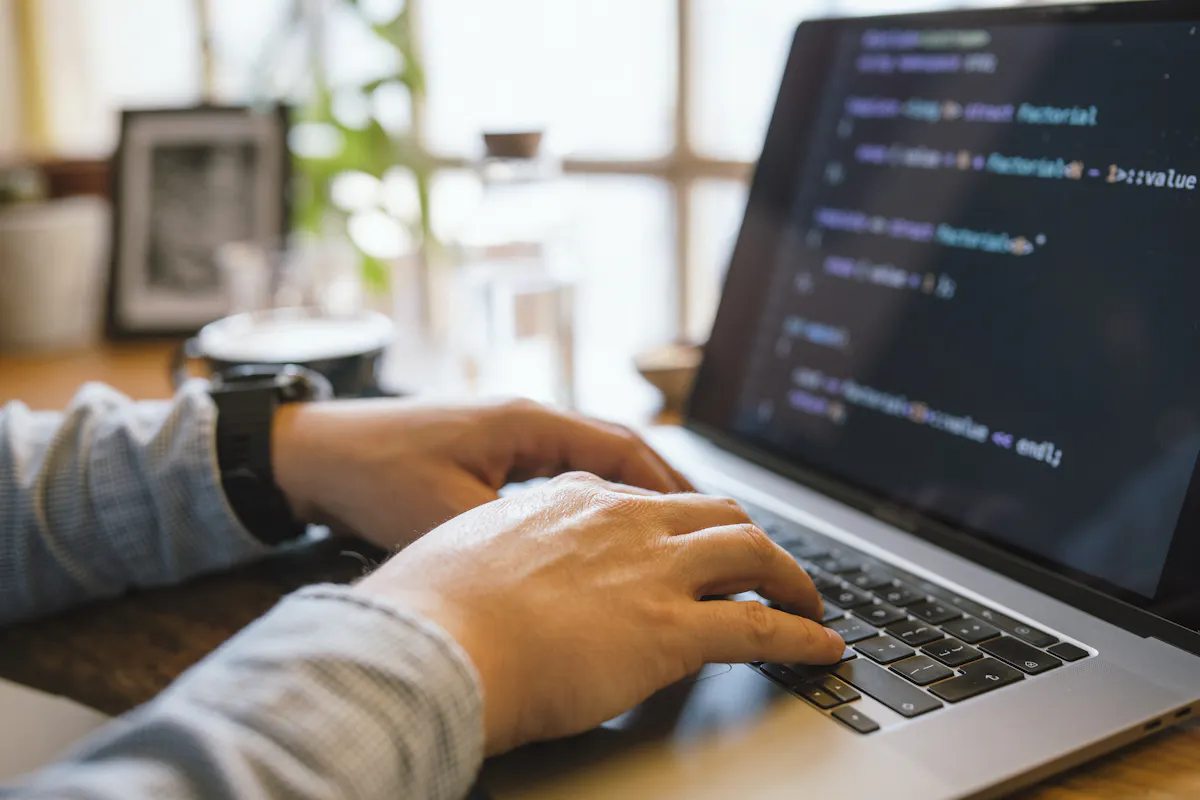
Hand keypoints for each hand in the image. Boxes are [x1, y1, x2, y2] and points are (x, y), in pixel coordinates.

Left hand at [270, 398, 690, 549]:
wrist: (315, 454)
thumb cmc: (374, 478)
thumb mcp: (450, 519)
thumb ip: (517, 543)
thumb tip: (577, 579)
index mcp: (526, 423)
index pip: (623, 447)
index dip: (669, 487)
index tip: (705, 522)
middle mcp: (525, 419)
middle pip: (618, 449)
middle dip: (663, 490)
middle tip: (704, 531)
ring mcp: (508, 433)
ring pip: (591, 460)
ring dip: (629, 494)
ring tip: (666, 536)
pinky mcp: (489, 452)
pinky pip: (560, 472)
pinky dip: (590, 500)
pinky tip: (597, 534)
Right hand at [355, 472, 844, 754]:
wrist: (433, 642)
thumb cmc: (431, 609)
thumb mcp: (463, 553)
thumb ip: (501, 555)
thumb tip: (501, 581)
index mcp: (572, 501)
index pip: (648, 503)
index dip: (681, 527)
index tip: (692, 548)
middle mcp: (624, 521)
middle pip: (716, 512)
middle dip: (751, 539)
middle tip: (766, 568)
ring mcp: (654, 570)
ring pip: (753, 552)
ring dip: (791, 577)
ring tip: (809, 603)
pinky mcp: (674, 629)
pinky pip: (762, 626)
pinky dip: (801, 635)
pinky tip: (822, 649)